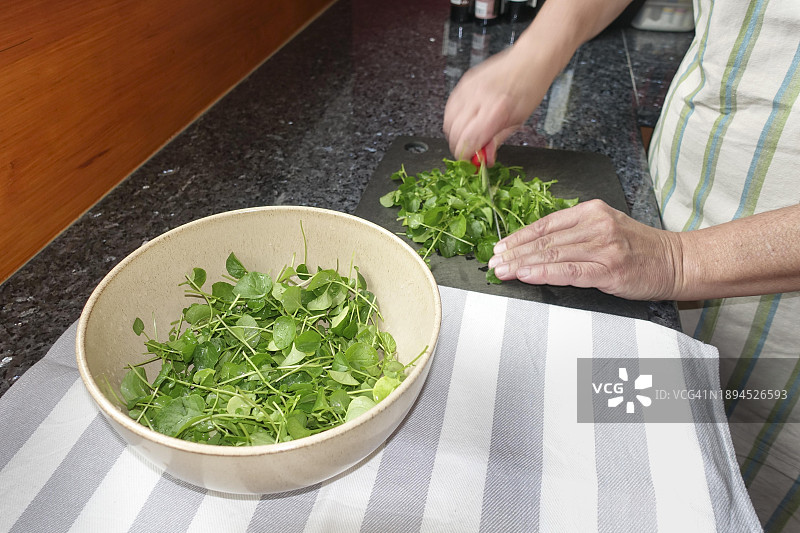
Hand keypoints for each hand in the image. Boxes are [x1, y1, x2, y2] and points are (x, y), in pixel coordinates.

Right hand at [443, 48, 548, 165]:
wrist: (530, 60)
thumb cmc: (529, 88)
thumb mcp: (518, 121)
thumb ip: (497, 140)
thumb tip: (485, 158)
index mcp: (496, 109)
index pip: (468, 140)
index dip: (465, 155)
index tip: (469, 162)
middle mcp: (479, 97)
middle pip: (455, 132)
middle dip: (459, 147)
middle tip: (469, 153)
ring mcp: (469, 88)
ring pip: (449, 121)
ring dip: (454, 134)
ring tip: (467, 137)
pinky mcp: (464, 83)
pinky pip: (450, 107)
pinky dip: (453, 120)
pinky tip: (463, 123)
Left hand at [487, 199, 682, 300]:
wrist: (676, 261)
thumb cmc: (638, 248)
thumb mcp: (605, 227)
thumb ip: (574, 231)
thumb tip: (535, 244)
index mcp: (591, 211)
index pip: (545, 223)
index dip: (518, 236)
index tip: (499, 247)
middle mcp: (595, 225)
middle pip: (545, 239)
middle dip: (514, 252)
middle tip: (493, 262)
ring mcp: (603, 247)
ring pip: (552, 254)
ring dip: (522, 264)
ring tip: (502, 271)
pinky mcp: (609, 269)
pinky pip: (568, 271)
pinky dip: (543, 273)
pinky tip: (526, 275)